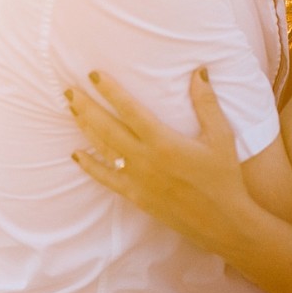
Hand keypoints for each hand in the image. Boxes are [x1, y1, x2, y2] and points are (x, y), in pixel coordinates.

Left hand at [68, 69, 254, 254]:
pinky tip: (77, 154)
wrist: (221, 220)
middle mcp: (145, 159)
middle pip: (107, 127)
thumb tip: (200, 71)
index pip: (129, 109)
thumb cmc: (223, 177)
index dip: (110, 90)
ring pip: (103, 149)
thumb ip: (206, 103)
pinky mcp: (135, 196)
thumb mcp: (221, 137)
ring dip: (85, 128)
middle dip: (86, 107)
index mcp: (163, 142)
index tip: (93, 74)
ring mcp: (137, 179)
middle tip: (68, 90)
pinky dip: (89, 165)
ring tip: (71, 110)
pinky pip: (106, 178)